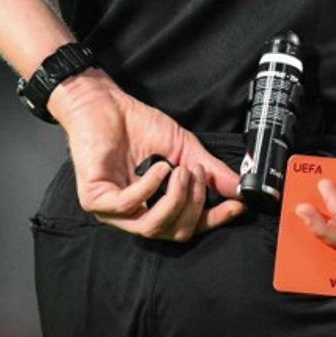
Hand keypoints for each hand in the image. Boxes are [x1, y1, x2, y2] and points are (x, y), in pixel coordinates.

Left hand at [48, 69, 246, 241]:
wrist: (106, 103)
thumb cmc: (138, 125)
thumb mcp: (183, 148)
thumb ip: (210, 171)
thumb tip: (240, 189)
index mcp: (156, 206)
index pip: (188, 227)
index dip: (214, 220)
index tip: (236, 206)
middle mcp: (135, 215)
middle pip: (175, 232)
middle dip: (193, 204)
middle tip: (197, 173)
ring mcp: (113, 212)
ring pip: (152, 227)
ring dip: (174, 199)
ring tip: (181, 170)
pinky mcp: (95, 200)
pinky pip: (129, 206)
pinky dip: (149, 187)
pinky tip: (159, 168)